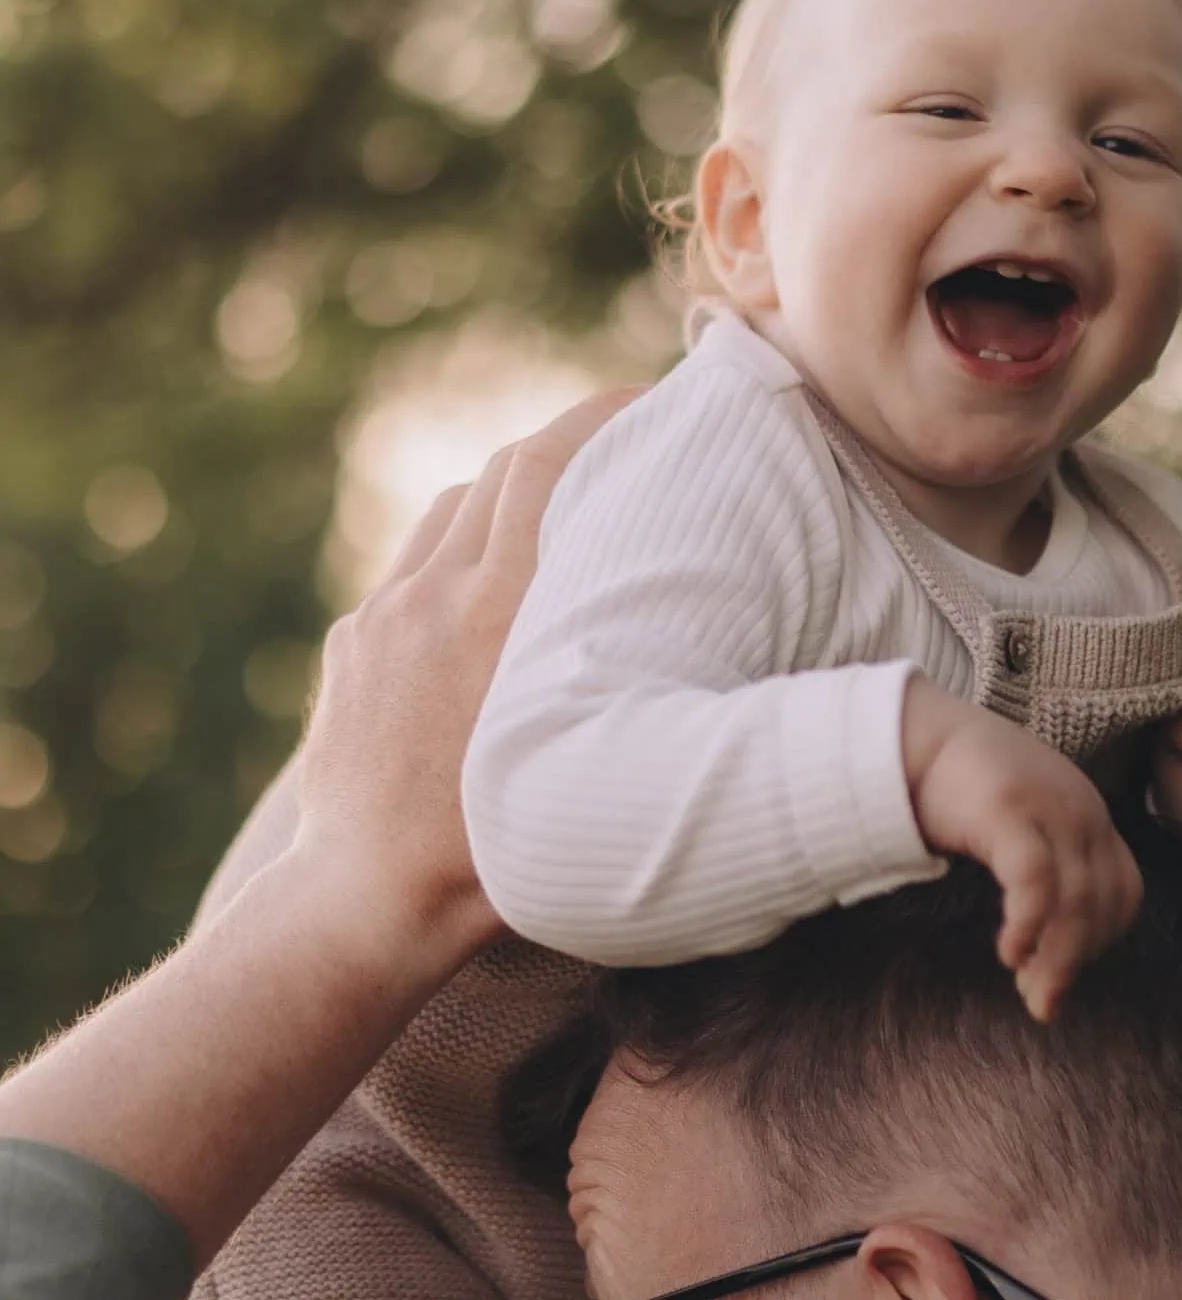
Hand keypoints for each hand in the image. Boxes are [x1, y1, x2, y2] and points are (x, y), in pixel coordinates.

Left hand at [292, 390, 641, 963]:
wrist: (365, 898)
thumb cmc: (496, 855)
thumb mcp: (588, 758)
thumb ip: (630, 685)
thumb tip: (709, 646)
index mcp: (498, 612)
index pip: (545, 467)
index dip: (597, 417)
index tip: (649, 400)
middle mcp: (435, 595)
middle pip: (502, 473)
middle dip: (564, 446)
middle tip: (621, 446)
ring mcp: (384, 615)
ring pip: (452, 514)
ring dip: (507, 500)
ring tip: (559, 517)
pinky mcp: (353, 643)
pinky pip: (411, 571)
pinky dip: (457, 558)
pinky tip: (487, 595)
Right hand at [902, 678, 1141, 1019]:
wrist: (915, 736)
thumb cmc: (962, 790)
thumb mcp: (1018, 829)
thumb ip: (1040, 872)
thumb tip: (1044, 949)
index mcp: (1088, 817)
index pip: (1122, 892)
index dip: (1100, 941)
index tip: (1062, 973)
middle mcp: (1080, 811)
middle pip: (1102, 902)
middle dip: (1076, 960)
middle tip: (1044, 1003)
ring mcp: (1048, 807)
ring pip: (1076, 899)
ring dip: (1056, 957)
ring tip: (1031, 992)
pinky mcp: (1008, 809)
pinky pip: (1034, 878)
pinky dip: (1029, 923)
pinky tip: (1010, 953)